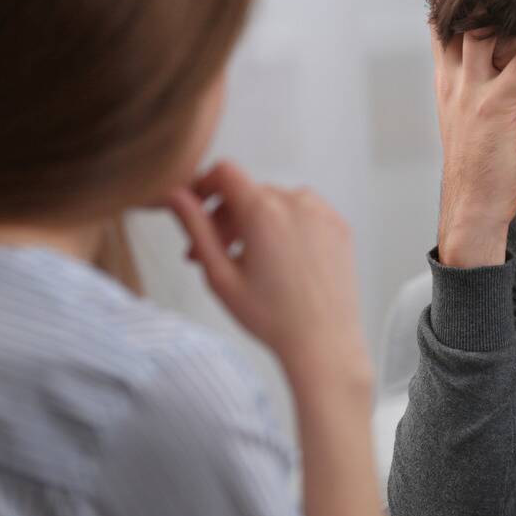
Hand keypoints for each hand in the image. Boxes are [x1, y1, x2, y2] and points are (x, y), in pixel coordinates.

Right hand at [166, 161, 369, 386]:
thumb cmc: (271, 317)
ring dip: (256, 220)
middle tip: (211, 255)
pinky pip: (305, 212)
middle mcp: (298, 203)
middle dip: (226, 216)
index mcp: (264, 211)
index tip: (195, 209)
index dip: (204, 185)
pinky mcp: (340, 227)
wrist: (324, 342)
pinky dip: (287, 226)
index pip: (225, 172)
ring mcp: (324, 213)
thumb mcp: (219, 274)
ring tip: (246, 260)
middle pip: (250, 191)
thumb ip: (196, 228)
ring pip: (277, 201)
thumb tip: (175, 195)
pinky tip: (279, 260)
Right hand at [433, 20, 515, 266]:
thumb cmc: (483, 172)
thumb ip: (489, 93)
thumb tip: (513, 74)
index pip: (446, 23)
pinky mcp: (494, 107)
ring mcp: (470, 92)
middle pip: (465, 15)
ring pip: (492, 31)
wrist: (473, 211)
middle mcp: (452, 79)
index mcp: (446, 82)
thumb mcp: (478, 124)